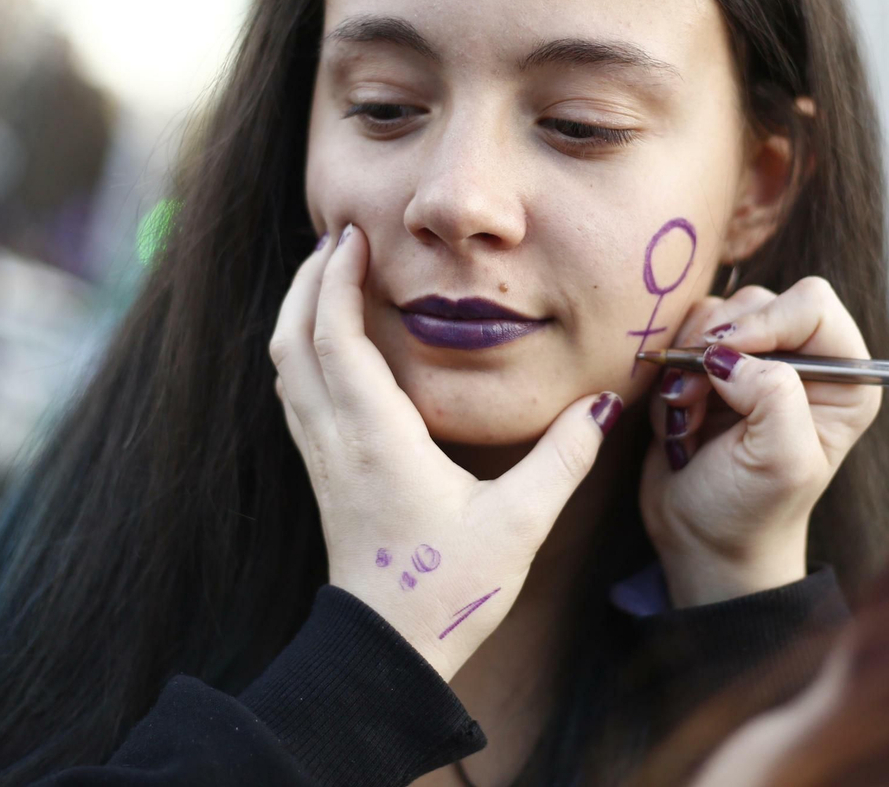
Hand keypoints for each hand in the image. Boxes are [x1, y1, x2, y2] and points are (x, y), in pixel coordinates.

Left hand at [269, 222, 621, 679]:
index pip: (336, 339)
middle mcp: (337, 440)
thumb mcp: (519, 524)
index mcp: (376, 439)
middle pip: (294, 340)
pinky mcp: (323, 474)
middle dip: (309, 282)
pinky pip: (297, 393)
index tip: (352, 236)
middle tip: (338, 237)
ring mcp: (323, 458)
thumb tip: (603, 406)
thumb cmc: (449, 590)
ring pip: (286, 366)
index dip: (337, 282)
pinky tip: (331, 341)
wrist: (389, 651)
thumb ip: (563, 460)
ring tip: (330, 273)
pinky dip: (304, 349)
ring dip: (300, 312)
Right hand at [638, 277, 881, 607]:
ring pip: (714, 315)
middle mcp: (807, 362)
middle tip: (695, 393)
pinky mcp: (713, 367)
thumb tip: (729, 355)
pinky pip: (681, 337)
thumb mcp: (781, 462)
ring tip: (689, 413)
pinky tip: (680, 414)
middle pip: (758, 302)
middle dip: (717, 345)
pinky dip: (672, 372)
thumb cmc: (751, 511)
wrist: (701, 539)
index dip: (764, 323)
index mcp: (846, 380)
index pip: (811, 305)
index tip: (722, 358)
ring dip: (689, 363)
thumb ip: (773, 396)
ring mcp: (756, 360)